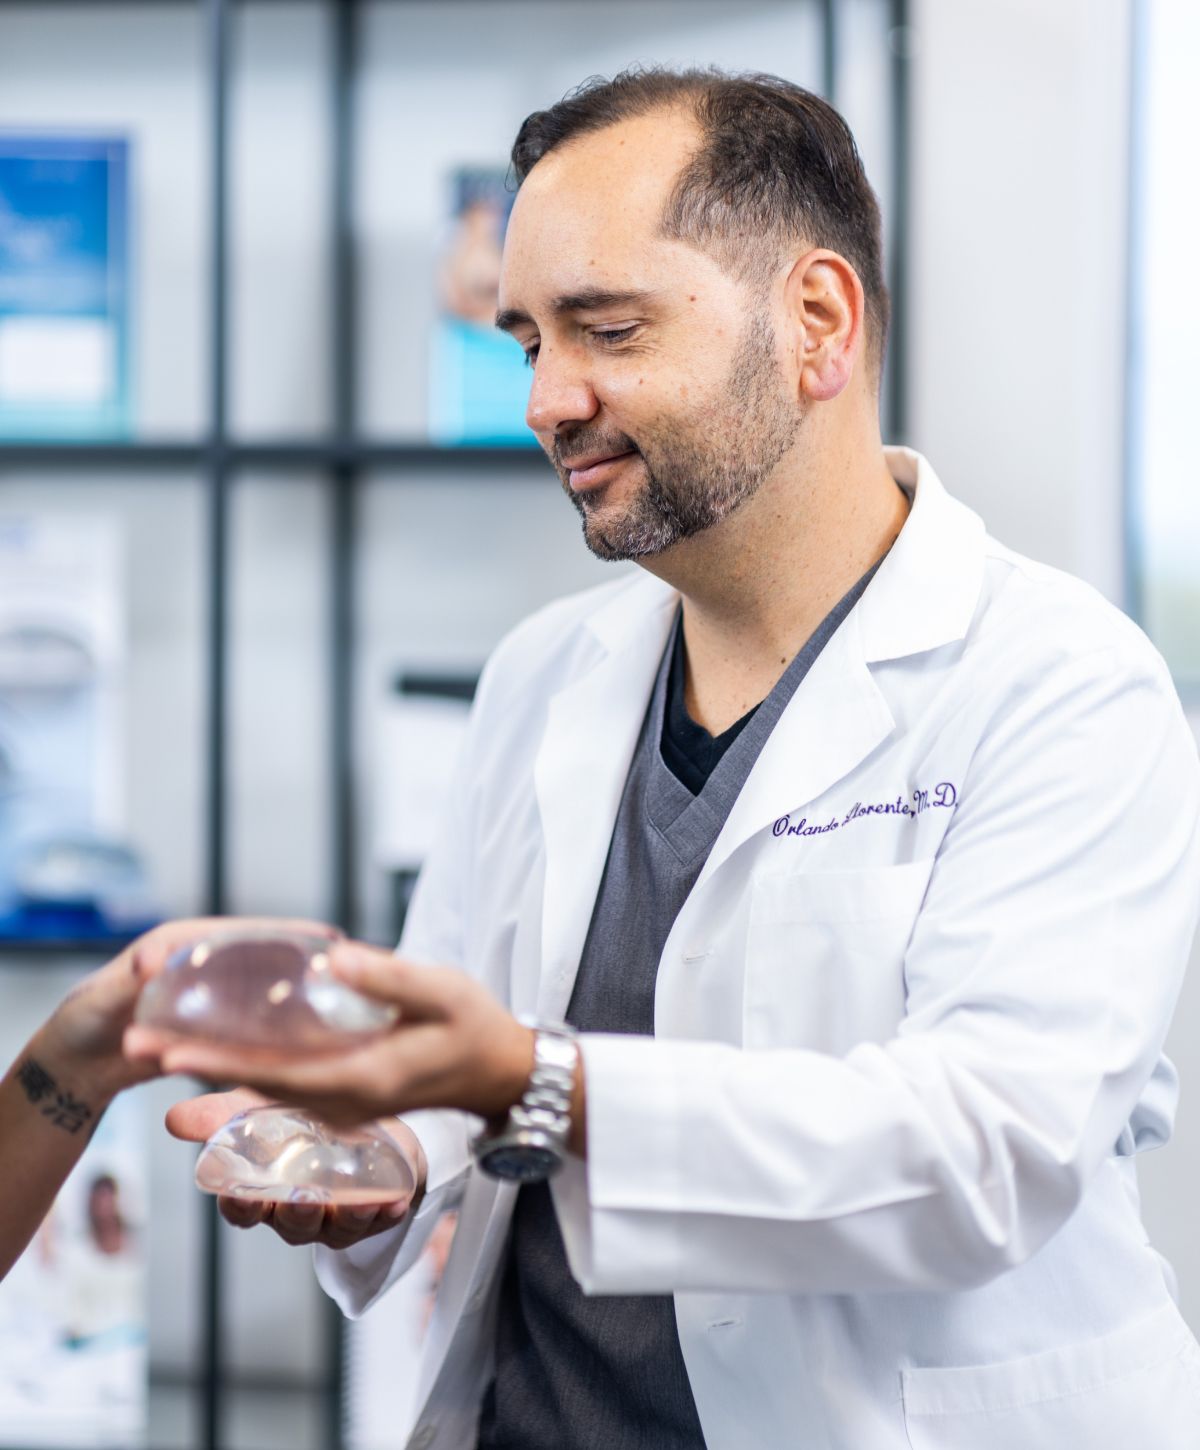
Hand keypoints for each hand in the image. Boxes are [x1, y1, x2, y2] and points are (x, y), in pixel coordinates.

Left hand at [38, 916, 334, 1104]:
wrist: (72, 1068)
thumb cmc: (81, 1022)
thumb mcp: (103, 996)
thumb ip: (129, 977)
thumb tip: (155, 959)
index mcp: (186, 943)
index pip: (248, 932)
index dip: (290, 934)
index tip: (329, 937)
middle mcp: (206, 967)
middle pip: (267, 962)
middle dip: (307, 966)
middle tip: (353, 973)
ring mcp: (213, 1001)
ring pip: (264, 998)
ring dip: (296, 1003)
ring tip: (341, 1010)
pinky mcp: (212, 1033)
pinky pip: (251, 1034)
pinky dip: (274, 1038)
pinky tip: (303, 1048)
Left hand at [128, 941, 536, 1127]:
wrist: (497, 1072)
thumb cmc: (475, 1027)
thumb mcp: (443, 992)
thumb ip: (390, 978)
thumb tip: (332, 960)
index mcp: (364, 1078)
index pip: (278, 1073)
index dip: (221, 1064)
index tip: (172, 1052)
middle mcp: (342, 1101)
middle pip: (254, 1087)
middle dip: (195, 1069)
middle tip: (135, 1046)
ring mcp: (338, 1104)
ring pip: (260, 1092)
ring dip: (208, 1071)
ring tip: (153, 1048)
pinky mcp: (338, 1096)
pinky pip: (279, 1089)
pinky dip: (240, 1072)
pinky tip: (207, 1053)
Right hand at [165, 1087, 425, 1248]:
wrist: (364, 1115)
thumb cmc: (301, 1114)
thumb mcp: (258, 1105)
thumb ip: (219, 1114)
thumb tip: (173, 1119)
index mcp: (265, 1190)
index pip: (243, 1210)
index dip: (240, 1206)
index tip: (239, 1194)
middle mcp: (299, 1210)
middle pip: (291, 1225)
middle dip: (295, 1214)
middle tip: (301, 1198)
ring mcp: (338, 1215)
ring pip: (336, 1228)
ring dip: (345, 1217)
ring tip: (354, 1200)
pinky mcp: (377, 1210)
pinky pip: (381, 1221)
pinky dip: (387, 1212)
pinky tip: (392, 1201)